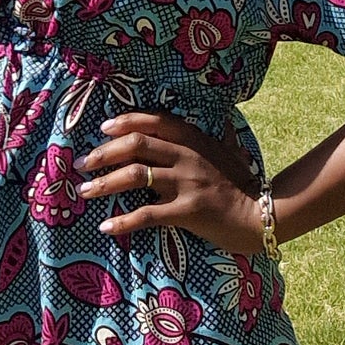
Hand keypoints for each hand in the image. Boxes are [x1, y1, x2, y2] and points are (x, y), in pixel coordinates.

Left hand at [75, 111, 264, 251]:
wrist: (262, 216)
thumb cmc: (243, 184)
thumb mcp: (231, 151)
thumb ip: (220, 134)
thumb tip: (224, 117)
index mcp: (195, 139)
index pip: (154, 121)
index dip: (126, 122)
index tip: (103, 128)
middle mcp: (188, 156)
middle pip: (137, 145)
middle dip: (103, 153)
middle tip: (81, 163)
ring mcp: (187, 183)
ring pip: (136, 176)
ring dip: (104, 183)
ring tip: (83, 191)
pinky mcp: (187, 211)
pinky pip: (147, 215)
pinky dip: (123, 221)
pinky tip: (106, 226)